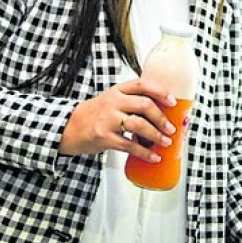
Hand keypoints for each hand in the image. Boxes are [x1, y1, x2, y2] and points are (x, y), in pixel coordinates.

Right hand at [59, 79, 178, 161]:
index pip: (142, 85)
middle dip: (162, 118)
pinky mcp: (104, 137)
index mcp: (117, 91)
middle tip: (171, 128)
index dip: (160, 92)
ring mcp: (108, 120)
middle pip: (144, 105)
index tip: (172, 101)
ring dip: (156, 135)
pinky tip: (153, 157)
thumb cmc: (94, 114)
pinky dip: (144, 152)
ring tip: (165, 142)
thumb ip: (131, 102)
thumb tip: (161, 112)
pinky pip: (129, 145)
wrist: (69, 127)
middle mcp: (113, 103)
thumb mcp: (111, 100)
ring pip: (139, 125)